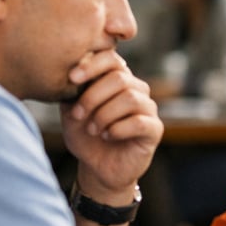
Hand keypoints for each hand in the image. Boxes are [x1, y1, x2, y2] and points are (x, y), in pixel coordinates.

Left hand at [59, 49, 162, 195]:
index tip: (72, 78)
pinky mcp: (154, 129)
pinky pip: (139, 122)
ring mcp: (148, 108)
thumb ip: (72, 91)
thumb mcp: (71, 111)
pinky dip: (118, 129)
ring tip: (93, 129)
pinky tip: (108, 136)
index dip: (92, 65)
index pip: (112, 58)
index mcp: (117, 79)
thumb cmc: (86, 136)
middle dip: (93, 96)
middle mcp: (136, 89)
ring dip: (104, 115)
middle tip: (77, 114)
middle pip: (119, 78)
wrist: (97, 167)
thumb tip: (71, 72)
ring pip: (129, 98)